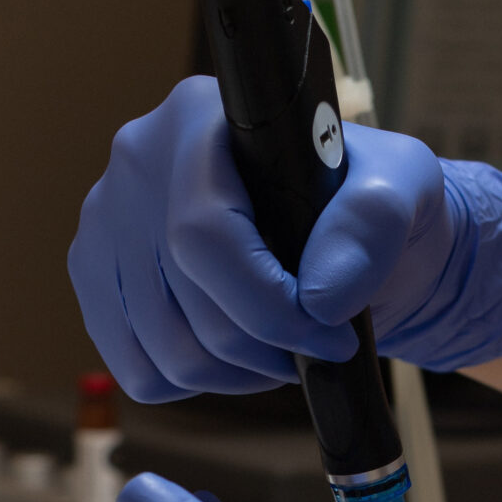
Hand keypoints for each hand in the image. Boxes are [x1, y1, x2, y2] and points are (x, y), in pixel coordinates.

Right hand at [70, 77, 501, 401]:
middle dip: (265, 347)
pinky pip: (139, 371)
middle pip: (183, 301)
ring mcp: (107, 223)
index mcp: (196, 117)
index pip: (203, 234)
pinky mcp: (99, 281)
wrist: (345, 237)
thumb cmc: (366, 205)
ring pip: (164, 349)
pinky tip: (238, 354)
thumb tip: (320, 298)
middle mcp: (137, 161)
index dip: (269, 306)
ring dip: (238, 373)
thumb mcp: (402, 188)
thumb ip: (372, 224)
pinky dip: (199, 384)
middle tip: (318, 345)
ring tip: (283, 350)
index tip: (332, 334)